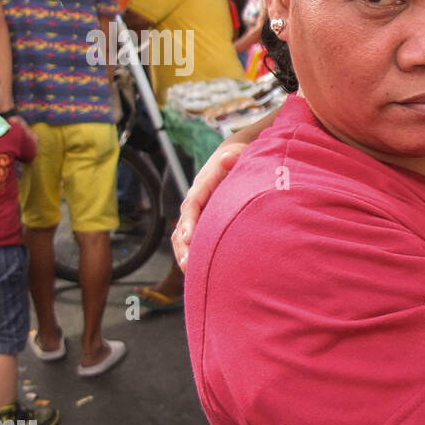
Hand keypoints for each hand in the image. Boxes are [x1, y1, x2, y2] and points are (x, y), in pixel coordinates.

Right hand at [171, 140, 244, 269]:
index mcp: (203, 184)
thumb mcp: (240, 153)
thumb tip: (227, 158)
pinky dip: (192, 252)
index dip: (189, 221)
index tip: (188, 237)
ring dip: (184, 251)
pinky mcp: (203, 219)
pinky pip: (192, 237)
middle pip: (184, 222)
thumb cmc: (240, 157)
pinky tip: (198, 270)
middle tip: (188, 264)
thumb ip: (234, 157)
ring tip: (189, 271)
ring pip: (183, 233)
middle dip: (183, 244)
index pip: (193, 204)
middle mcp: (196, 198)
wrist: (235, 156)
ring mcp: (198, 210)